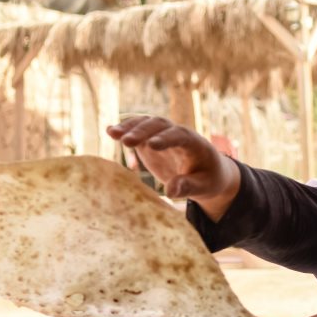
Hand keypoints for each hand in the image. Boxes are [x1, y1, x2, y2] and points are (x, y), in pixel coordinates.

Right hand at [106, 115, 239, 216]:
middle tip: (125, 141)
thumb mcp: (203, 187)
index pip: (179, 136)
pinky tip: (109, 131)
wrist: (206, 172)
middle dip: (143, 132)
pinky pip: (138, 131)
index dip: (166, 139)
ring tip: (112, 133)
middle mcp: (178, 133)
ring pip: (146, 124)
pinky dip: (125, 129)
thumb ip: (188, 187)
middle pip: (159, 126)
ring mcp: (163, 134)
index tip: (151, 146)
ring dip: (130, 126)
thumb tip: (170, 192)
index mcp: (194, 143)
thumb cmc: (207, 180)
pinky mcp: (151, 140)